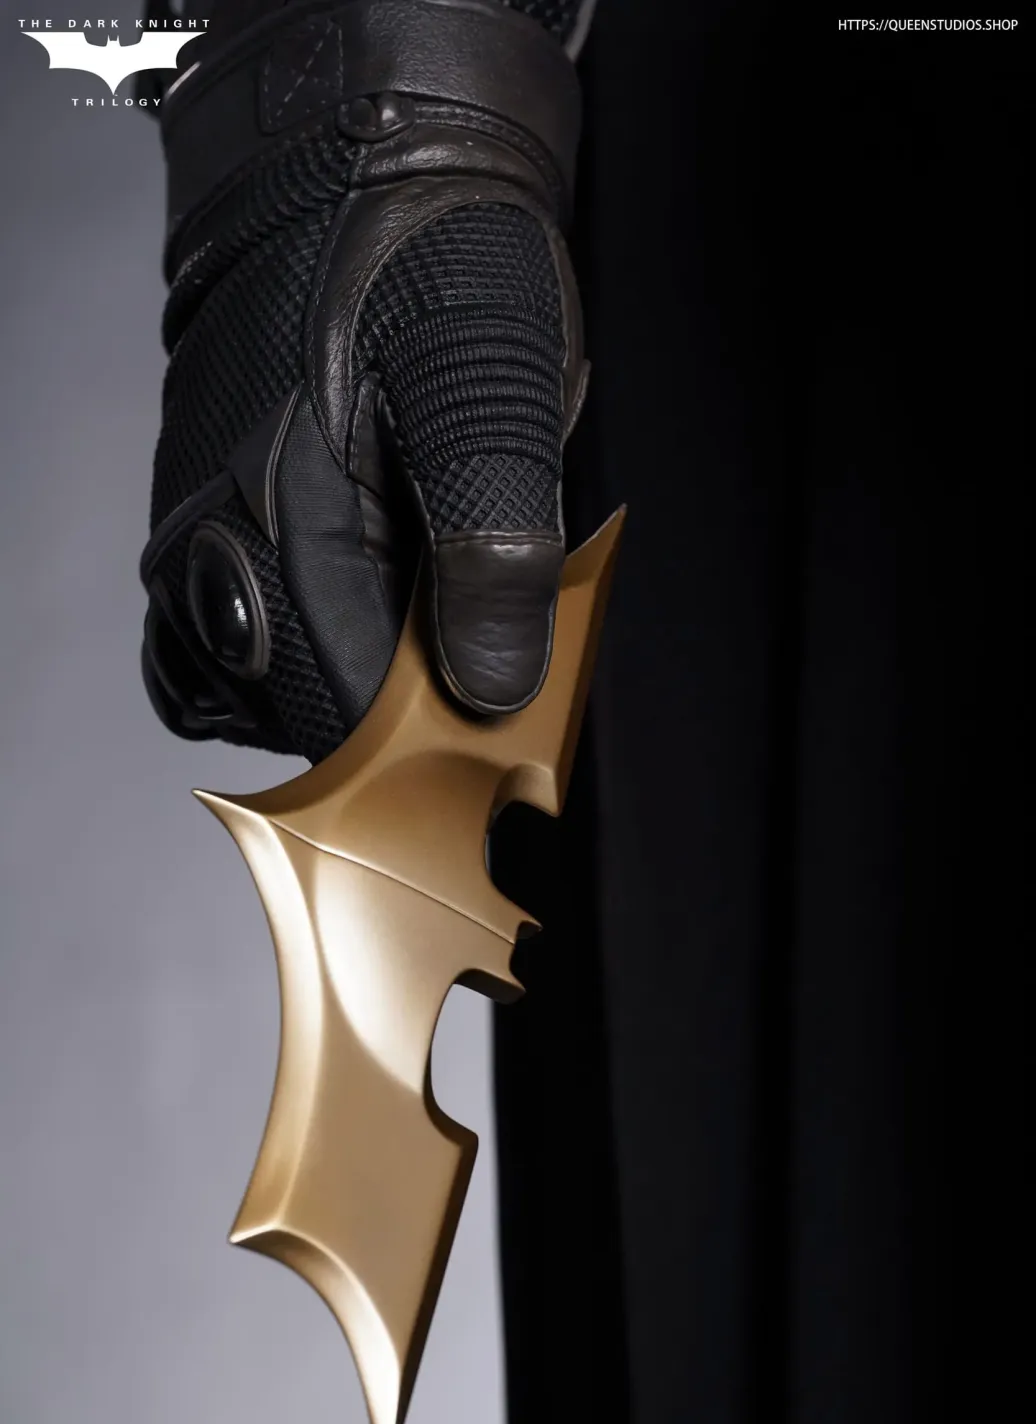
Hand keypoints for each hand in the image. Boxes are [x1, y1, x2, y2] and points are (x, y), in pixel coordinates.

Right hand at [140, 2, 585, 764]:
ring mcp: (194, 544)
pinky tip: (348, 631)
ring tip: (427, 636)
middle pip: (309, 725)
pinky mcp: (196, 526)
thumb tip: (496, 688)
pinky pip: (212, 653)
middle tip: (487, 677)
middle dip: (406, 730)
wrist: (343, 157)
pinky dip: (283, 667)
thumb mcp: (492, 386)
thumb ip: (496, 549)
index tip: (506, 758)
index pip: (356, 725)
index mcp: (290, 532)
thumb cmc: (429, 251)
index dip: (441, 760)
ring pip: (260, 697)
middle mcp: (219, 554)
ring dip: (351, 696)